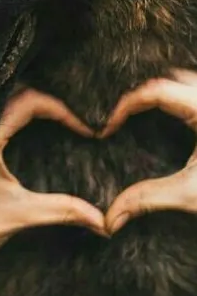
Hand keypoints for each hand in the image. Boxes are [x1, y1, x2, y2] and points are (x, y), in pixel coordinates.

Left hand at [0, 88, 104, 295]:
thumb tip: (102, 219)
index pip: (30, 100)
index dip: (62, 109)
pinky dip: (18, 119)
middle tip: (78, 116)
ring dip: (33, 108)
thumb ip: (62, 210)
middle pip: (18, 94)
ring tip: (62, 121)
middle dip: (50, 101)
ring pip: (5, 105)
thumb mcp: (19, 214)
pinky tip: (32, 134)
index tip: (85, 128)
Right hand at [100, 69, 196, 233]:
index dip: (125, 105)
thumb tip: (109, 218)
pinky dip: (179, 97)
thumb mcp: (191, 194)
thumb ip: (148, 199)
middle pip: (168, 78)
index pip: (154, 90)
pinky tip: (172, 118)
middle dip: (141, 94)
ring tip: (140, 114)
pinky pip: (196, 91)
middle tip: (120, 117)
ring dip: (162, 91)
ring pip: (186, 80)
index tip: (108, 127)